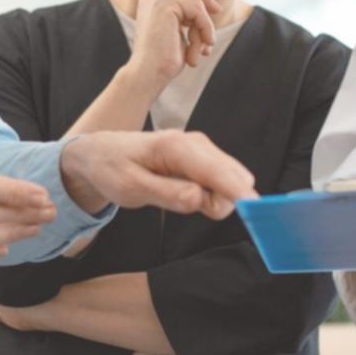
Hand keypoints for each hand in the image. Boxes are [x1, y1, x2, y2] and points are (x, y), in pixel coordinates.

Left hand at [59, 128, 256, 218]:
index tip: (255, 211)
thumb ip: (167, 194)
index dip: (238, 193)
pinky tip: (186, 192)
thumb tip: (201, 199)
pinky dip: (212, 194)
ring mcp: (202, 149)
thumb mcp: (131, 188)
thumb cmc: (113, 169)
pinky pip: (221, 181)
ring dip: (215, 198)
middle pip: (233, 177)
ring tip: (175, 196)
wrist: (101, 152)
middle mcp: (196, 143)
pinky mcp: (203, 157)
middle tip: (188, 207)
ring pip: (231, 180)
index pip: (218, 172)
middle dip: (222, 200)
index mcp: (176, 147)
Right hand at [122, 0, 221, 92]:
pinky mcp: (165, 5)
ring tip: (199, 52)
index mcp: (151, 7)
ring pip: (197, 5)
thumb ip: (187, 23)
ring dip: (203, 30)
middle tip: (218, 10)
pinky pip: (198, 10)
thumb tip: (210, 13)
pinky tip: (202, 48)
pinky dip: (205, 28)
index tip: (215, 10)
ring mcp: (157, 0)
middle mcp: (151, 0)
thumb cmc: (164, 63)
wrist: (149, 74)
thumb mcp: (178, 38)